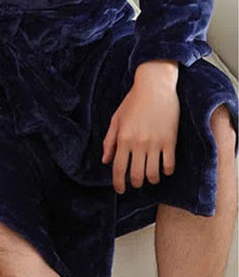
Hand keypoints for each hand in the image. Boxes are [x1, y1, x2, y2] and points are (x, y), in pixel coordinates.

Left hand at [102, 59, 179, 192]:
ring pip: (153, 175)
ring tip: (149, 176)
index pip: (118, 169)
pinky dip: (166, 171)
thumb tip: (105, 161)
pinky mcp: (170, 141)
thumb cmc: (133, 102)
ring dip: (150, 180)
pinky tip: (163, 168)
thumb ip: (109, 141)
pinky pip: (169, 166)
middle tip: (135, 183)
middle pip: (136, 176)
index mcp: (123, 138)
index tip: (120, 190)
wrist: (155, 87)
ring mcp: (155, 143)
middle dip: (135, 184)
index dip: (118, 183)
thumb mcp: (116, 119)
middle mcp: (138, 143)